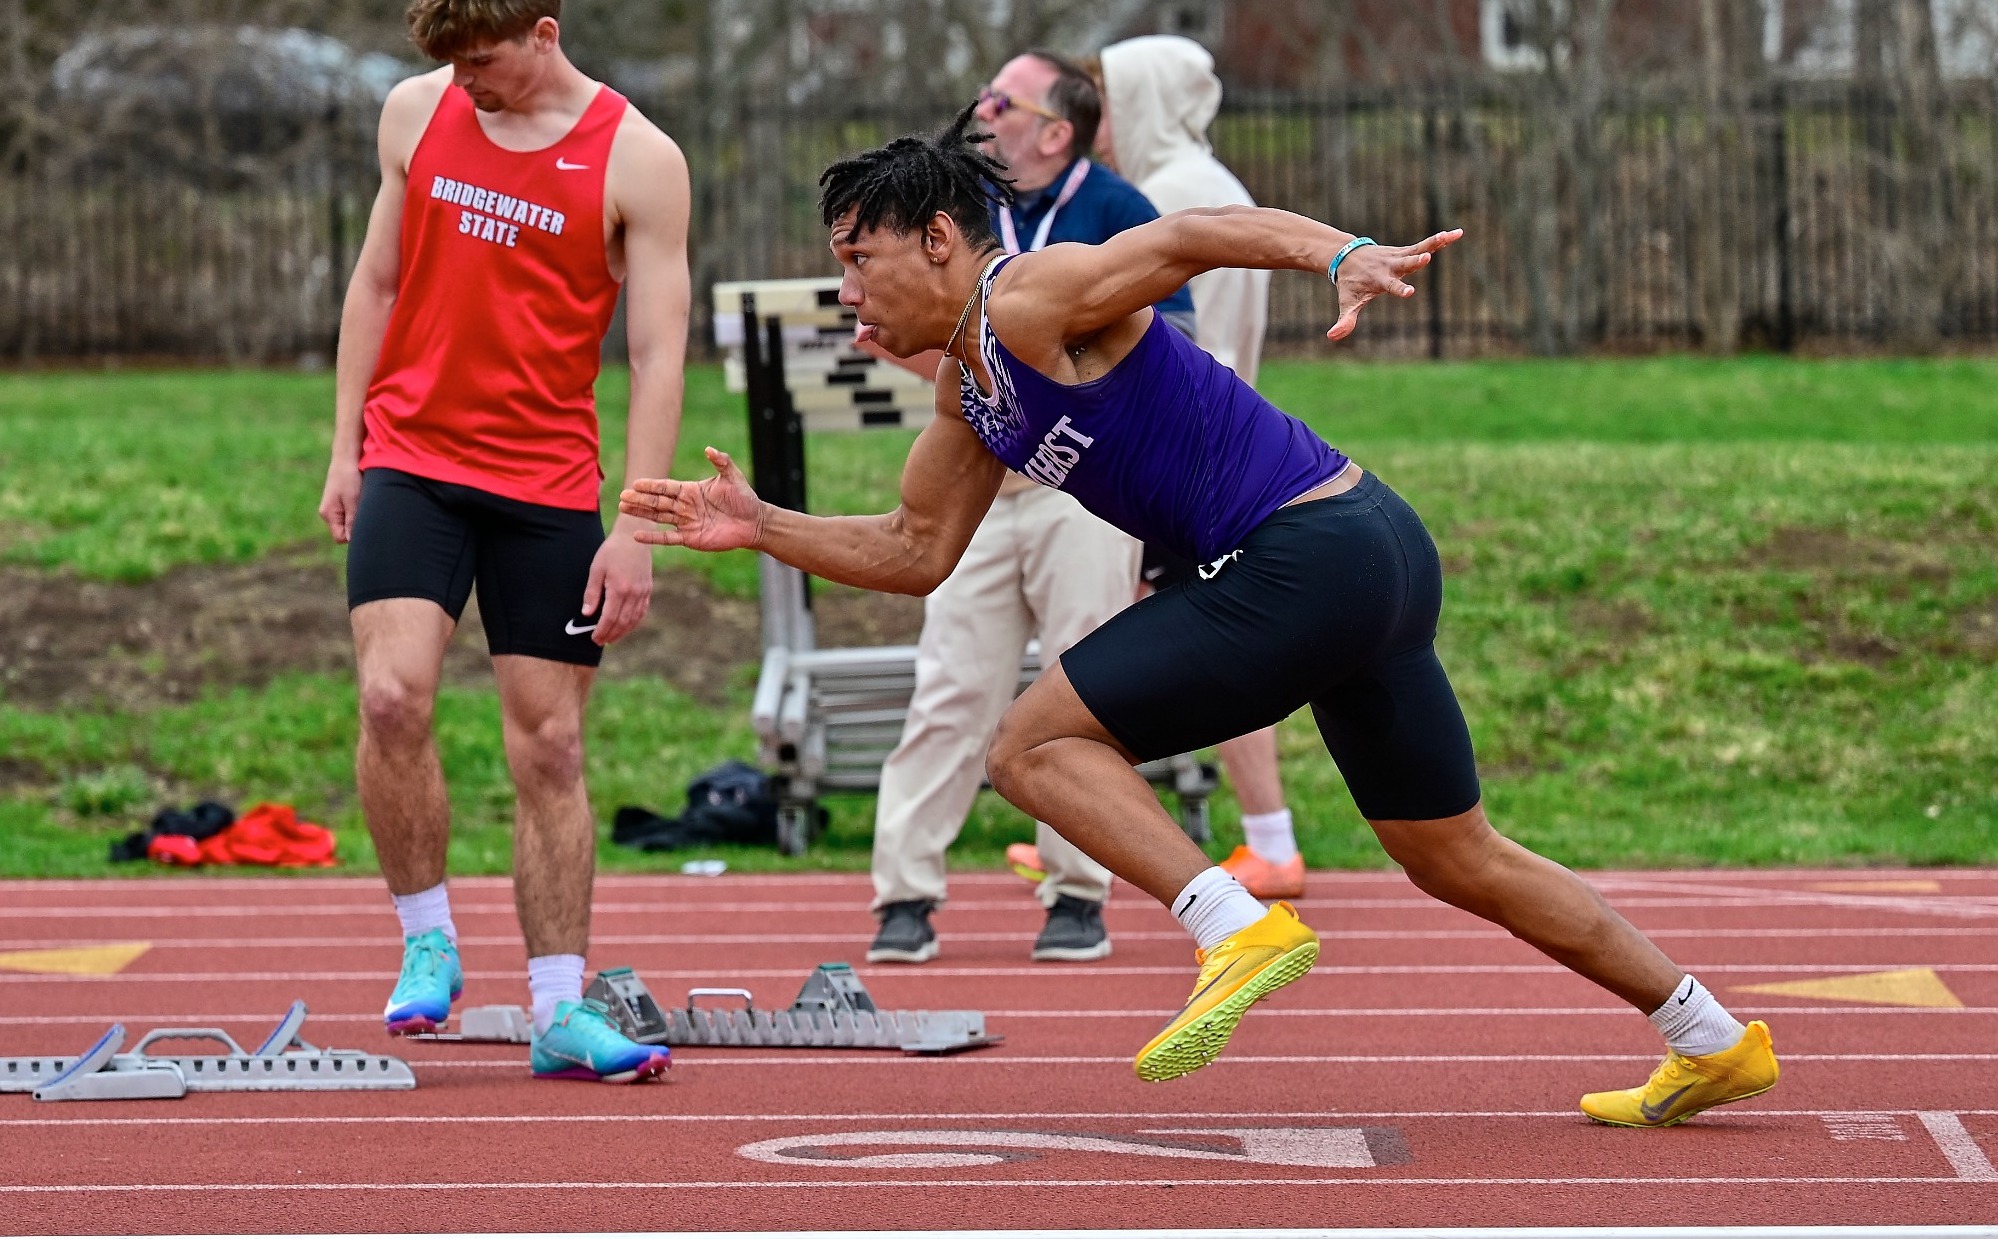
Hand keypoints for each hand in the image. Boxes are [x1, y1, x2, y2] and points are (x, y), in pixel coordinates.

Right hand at [318, 460, 361, 542]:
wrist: (346, 458)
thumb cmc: (349, 477)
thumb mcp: (353, 500)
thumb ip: (352, 521)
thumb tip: (351, 541)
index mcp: (329, 514)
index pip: (340, 538)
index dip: (353, 535)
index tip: (363, 524)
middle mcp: (328, 513)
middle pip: (344, 531)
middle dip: (355, 527)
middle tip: (365, 512)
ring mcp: (333, 507)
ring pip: (348, 522)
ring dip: (357, 517)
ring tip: (362, 503)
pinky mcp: (339, 501)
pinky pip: (349, 513)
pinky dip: (357, 509)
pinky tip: (361, 499)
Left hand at [580, 526, 652, 645]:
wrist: (634, 537)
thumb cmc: (612, 551)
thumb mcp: (596, 569)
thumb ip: (592, 593)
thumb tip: (587, 614)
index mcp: (619, 589)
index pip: (609, 618)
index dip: (601, 631)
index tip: (594, 638)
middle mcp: (634, 593)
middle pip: (622, 622)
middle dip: (611, 634)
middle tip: (600, 641)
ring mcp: (643, 592)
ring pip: (634, 619)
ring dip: (623, 632)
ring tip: (612, 638)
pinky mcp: (648, 589)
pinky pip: (642, 611)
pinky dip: (634, 622)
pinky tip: (626, 626)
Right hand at [618, 446, 764, 551]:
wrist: (754, 522)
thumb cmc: (744, 498)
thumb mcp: (732, 477)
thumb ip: (721, 462)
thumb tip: (709, 449)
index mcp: (691, 490)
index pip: (666, 487)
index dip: (652, 486)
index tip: (636, 483)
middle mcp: (685, 505)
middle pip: (658, 501)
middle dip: (640, 499)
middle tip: (622, 496)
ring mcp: (686, 522)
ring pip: (659, 516)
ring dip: (641, 513)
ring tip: (623, 509)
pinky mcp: (690, 538)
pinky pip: (668, 537)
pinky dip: (653, 537)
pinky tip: (637, 536)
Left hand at [1327, 229, 1463, 342]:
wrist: (1346, 257)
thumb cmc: (1350, 284)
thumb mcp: (1347, 302)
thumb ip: (1345, 320)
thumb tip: (1332, 337)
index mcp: (1379, 280)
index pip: (1390, 286)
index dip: (1399, 289)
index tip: (1410, 292)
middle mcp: (1390, 266)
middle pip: (1405, 263)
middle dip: (1415, 262)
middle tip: (1426, 258)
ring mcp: (1398, 257)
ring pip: (1418, 248)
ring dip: (1435, 243)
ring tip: (1452, 235)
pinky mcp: (1405, 251)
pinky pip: (1425, 244)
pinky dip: (1440, 239)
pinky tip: (1457, 233)